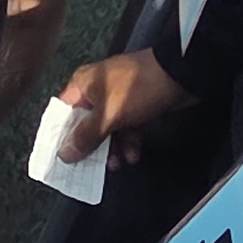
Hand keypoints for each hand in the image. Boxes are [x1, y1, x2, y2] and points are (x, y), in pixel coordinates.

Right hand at [55, 49, 191, 165]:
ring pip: (107, 129)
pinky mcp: (136, 105)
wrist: (180, 76)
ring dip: (113, 148)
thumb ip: (85, 136)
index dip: (62, 137)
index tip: (63, 158)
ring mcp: (118, 97)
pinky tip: (133, 154)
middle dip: (92, 148)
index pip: (63, 114)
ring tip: (119, 162)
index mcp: (82, 84)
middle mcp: (97, 90)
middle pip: (86, 125)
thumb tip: (64, 153)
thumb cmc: (138, 88)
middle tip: (94, 166)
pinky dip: (128, 142)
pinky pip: (125, 128)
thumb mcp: (108, 115)